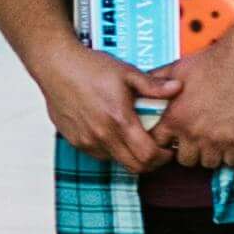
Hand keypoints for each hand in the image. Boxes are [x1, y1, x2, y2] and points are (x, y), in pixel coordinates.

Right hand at [25, 28, 163, 170]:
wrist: (56, 66)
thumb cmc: (90, 67)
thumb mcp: (126, 73)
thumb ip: (153, 86)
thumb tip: (177, 88)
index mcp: (119, 120)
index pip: (148, 155)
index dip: (163, 157)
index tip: (168, 150)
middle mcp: (102, 135)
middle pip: (135, 167)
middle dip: (151, 163)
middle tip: (157, 151)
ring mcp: (87, 140)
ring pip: (117, 162)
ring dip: (130, 156)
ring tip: (135, 139)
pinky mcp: (76, 141)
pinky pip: (100, 155)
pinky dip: (112, 150)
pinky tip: (114, 133)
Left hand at [156, 32, 233, 169]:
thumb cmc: (210, 62)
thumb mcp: (177, 69)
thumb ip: (159, 80)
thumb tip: (145, 84)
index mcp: (174, 118)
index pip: (158, 144)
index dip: (164, 144)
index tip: (172, 140)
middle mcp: (191, 133)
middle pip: (184, 160)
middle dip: (189, 152)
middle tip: (196, 143)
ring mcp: (214, 139)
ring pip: (208, 164)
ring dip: (210, 155)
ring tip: (214, 144)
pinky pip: (231, 162)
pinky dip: (232, 156)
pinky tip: (232, 145)